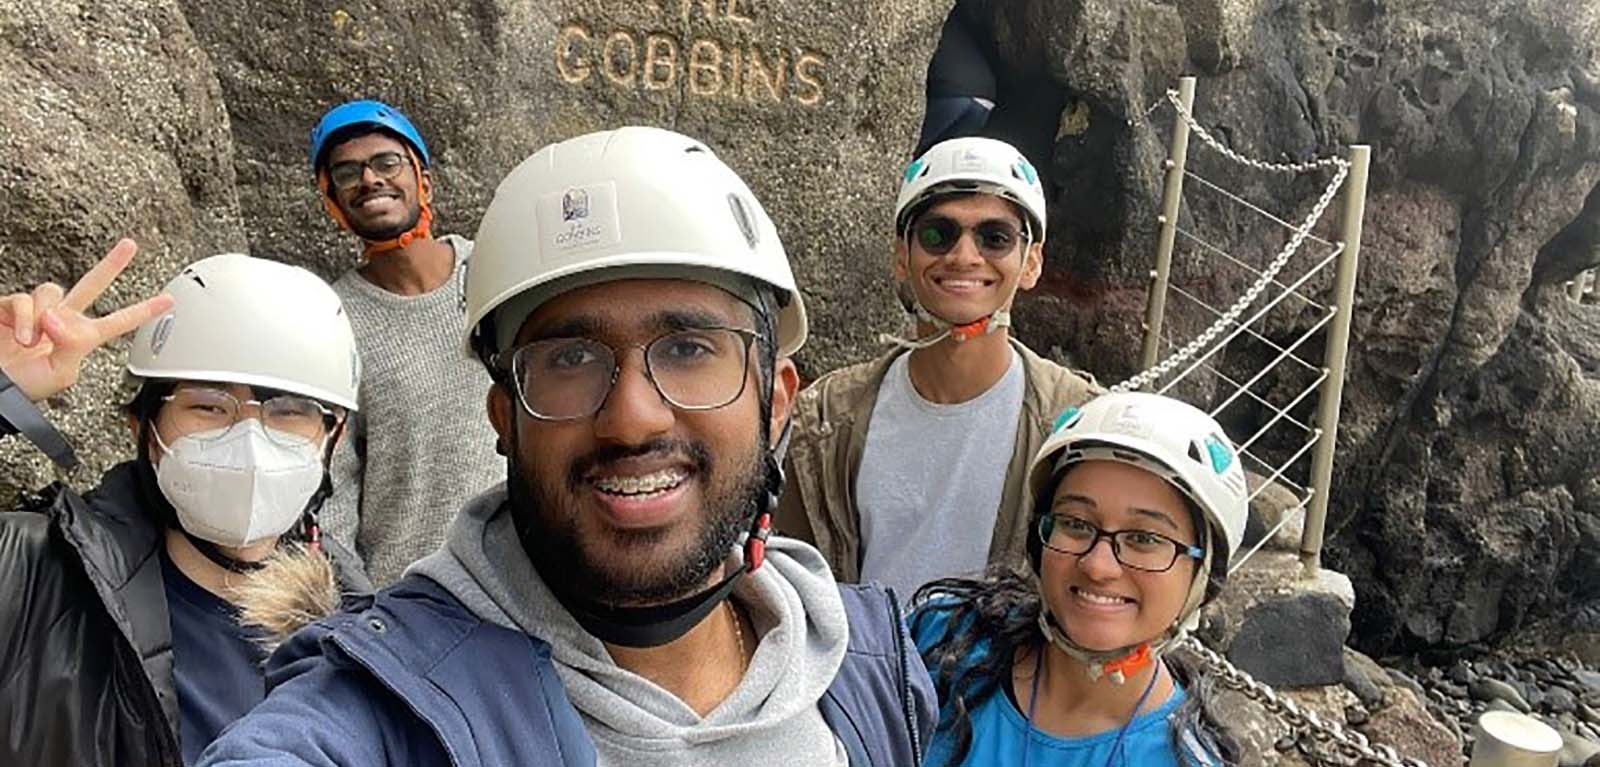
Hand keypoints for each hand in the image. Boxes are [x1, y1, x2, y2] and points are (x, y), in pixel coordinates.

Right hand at [0, 239, 174, 401]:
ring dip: (42, 317)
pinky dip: (23, 319)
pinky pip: (23, 300)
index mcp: (81, 338)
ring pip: (52, 291)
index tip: (169, 300)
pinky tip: (20, 336)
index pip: (117, 322)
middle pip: (91, 284)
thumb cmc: (23, 387)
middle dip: (111, 264)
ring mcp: (36, 311)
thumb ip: (71, 345)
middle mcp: (61, 320)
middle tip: (129, 245)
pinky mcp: (10, 307)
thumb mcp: (59, 375)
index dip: (142, 311)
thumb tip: (60, 318)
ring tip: (32, 342)